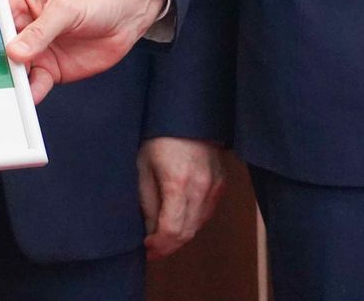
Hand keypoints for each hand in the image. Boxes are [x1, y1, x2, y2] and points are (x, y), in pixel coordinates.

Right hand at [5, 0, 166, 100]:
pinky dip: (31, 92)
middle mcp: (22, 27)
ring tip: (8, 92)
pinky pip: (35, 83)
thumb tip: (15, 51)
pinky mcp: (50, 69)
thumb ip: (40, 31)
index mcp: (18, 1)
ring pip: (15, 69)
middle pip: (0, 47)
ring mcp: (35, 50)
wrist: (127, 15)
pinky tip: (29, 97)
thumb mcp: (66, 9)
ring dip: (11, 81)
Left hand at [136, 137, 225, 259]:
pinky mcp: (220, 184)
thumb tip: (149, 230)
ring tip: (162, 238)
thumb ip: (147, 201)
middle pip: (187, 232)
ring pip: (198, 225)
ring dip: (180, 236)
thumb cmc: (158, 136)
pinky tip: (178, 222)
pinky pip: (206, 213)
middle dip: (168, 246)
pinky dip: (192, 223)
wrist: (188, 114)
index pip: (173, 229)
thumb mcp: (143, 166)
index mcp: (178, 182)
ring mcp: (214, 187)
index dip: (159, 244)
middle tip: (152, 249)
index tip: (146, 247)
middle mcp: (201, 188)